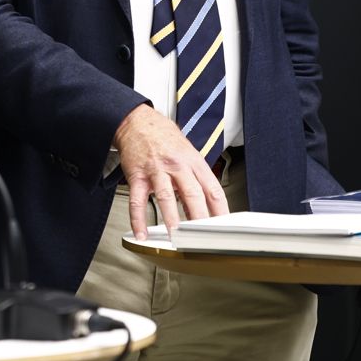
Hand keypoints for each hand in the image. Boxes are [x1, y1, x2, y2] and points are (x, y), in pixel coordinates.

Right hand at [115, 105, 226, 239]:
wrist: (138, 122)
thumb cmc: (164, 139)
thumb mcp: (187, 155)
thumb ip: (195, 181)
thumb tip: (201, 211)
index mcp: (194, 162)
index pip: (213, 189)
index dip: (221, 211)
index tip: (223, 229)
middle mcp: (177, 165)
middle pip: (193, 194)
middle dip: (199, 219)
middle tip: (202, 238)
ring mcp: (156, 170)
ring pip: (166, 197)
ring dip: (171, 220)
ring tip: (175, 238)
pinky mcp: (137, 175)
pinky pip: (137, 200)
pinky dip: (138, 219)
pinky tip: (140, 232)